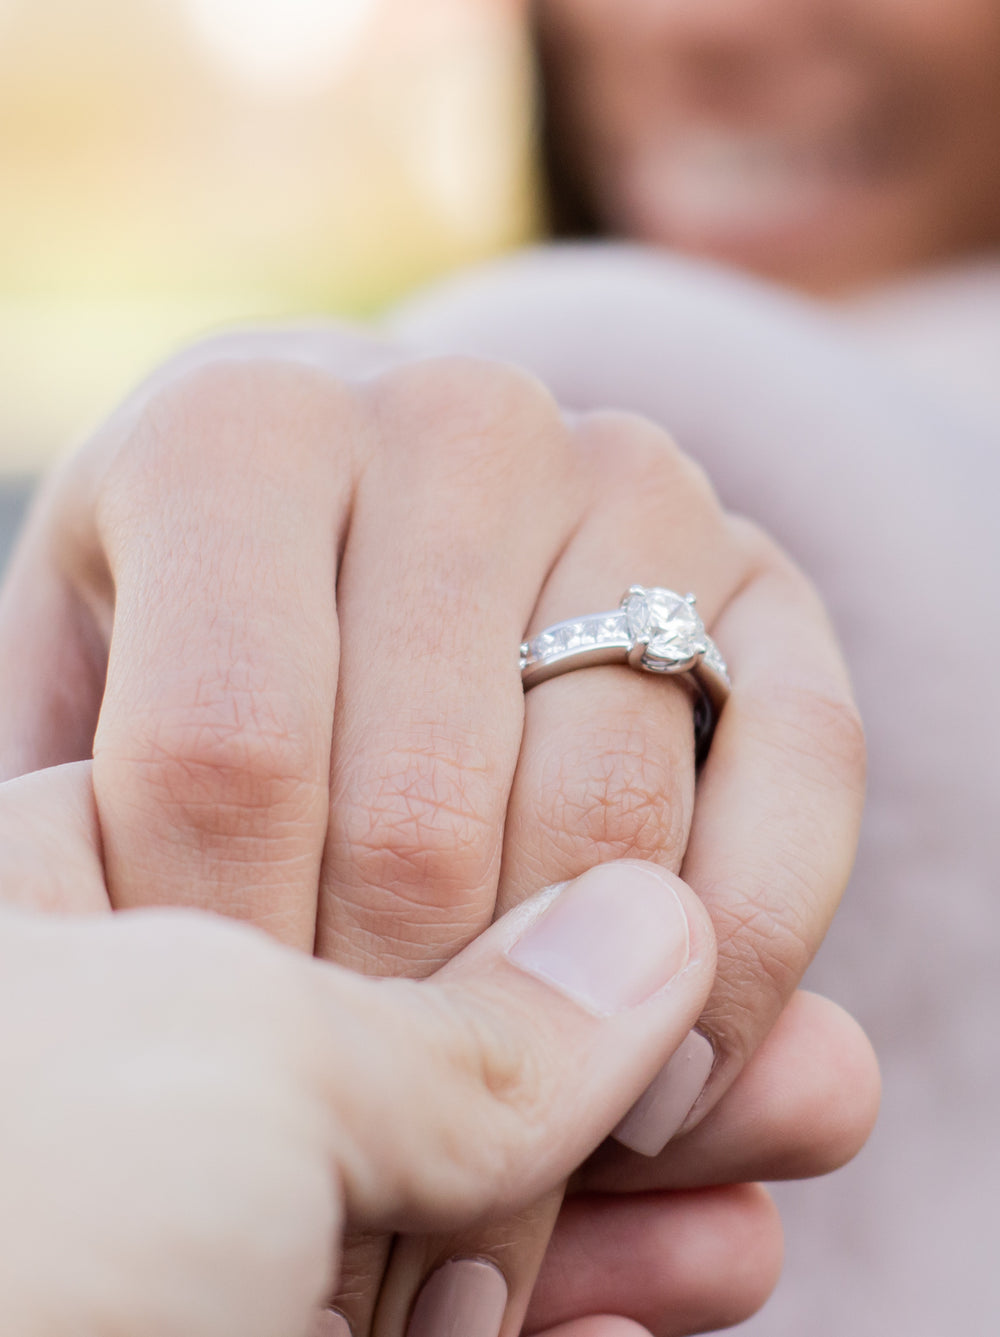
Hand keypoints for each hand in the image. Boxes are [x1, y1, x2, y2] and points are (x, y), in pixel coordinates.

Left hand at [0, 333, 869, 1331]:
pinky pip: (806, 759)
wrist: (372, 519)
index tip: (242, 1107)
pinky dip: (753, 948)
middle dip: (396, 1040)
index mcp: (239, 437)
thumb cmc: (198, 645)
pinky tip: (674, 1073)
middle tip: (374, 1185)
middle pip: (422, 807)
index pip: (228, 761)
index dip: (237, 979)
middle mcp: (446, 421)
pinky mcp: (762, 564)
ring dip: (572, 1036)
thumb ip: (105, 860)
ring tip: (509, 1159)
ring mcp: (626, 477)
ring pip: (610, 804)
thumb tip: (163, 1013)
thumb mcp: (91, 725)